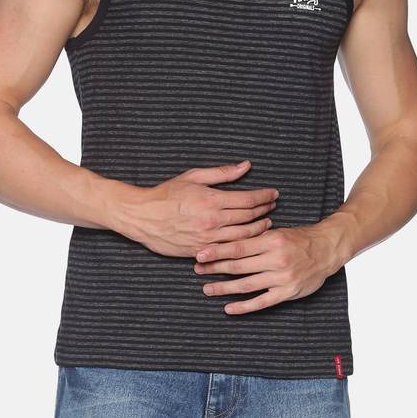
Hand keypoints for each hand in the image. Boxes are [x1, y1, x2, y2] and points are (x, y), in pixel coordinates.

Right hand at [118, 160, 278, 257]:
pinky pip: (228, 250)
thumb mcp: (194, 176)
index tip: (273, 193)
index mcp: (212, 200)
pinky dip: (243, 244)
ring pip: (243, 236)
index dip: (264, 196)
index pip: (248, 200)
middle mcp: (212, 221)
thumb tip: (246, 166)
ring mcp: (207, 239)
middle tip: (273, 205)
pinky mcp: (201, 251)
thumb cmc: (167, 193)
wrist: (142, 216)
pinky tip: (249, 239)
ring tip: (267, 222)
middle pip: (249, 218)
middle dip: (265, 210)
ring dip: (258, 229)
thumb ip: (222, 173)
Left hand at [192, 222, 343, 314]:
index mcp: (271, 240)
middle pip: (239, 266)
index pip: (238, 247)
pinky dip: (244, 306)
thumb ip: (255, 238)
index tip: (200, 253)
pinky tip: (229, 308)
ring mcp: (281, 278)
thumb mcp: (276, 232)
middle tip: (197, 269)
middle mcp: (275, 259)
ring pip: (247, 285)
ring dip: (224, 288)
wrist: (326, 249)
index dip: (217, 251)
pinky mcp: (287, 293)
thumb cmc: (299, 238)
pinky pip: (262, 302)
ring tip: (207, 289)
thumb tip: (228, 242)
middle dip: (215, 268)